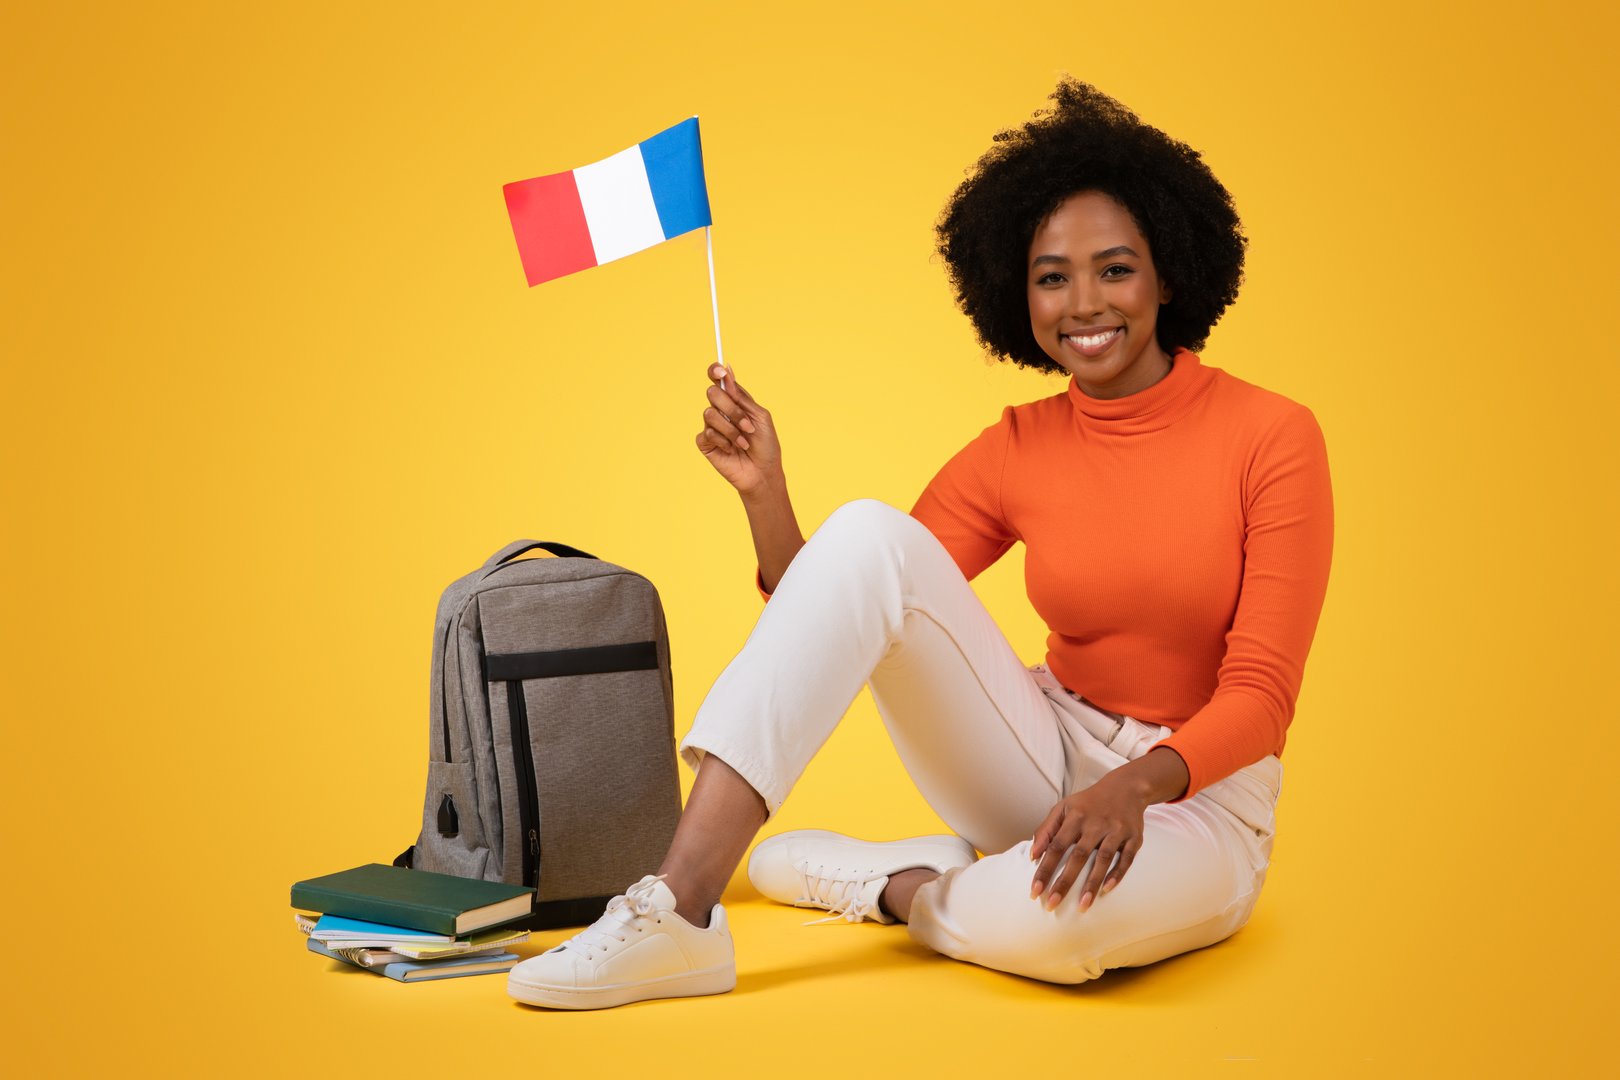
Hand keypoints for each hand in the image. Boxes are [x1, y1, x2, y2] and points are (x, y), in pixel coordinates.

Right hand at [695, 363, 781, 496]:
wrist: (764, 472)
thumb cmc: (765, 445)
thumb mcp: (759, 416)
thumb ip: (741, 396)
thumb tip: (727, 370)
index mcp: (734, 401)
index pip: (717, 379)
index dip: (715, 371)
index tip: (721, 372)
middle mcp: (720, 411)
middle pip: (712, 394)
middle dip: (732, 410)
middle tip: (747, 425)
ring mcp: (712, 427)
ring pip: (709, 414)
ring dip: (731, 430)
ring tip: (744, 443)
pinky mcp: (705, 443)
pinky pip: (707, 434)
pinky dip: (723, 441)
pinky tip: (731, 450)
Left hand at [1028, 773, 1148, 913]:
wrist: (1125, 787)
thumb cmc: (1088, 803)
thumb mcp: (1063, 808)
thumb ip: (1046, 829)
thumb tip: (1032, 855)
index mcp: (1075, 816)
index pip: (1056, 846)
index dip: (1045, 869)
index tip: (1036, 891)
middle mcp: (1095, 823)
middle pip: (1078, 855)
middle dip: (1064, 881)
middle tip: (1052, 904)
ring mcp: (1116, 830)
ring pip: (1104, 859)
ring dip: (1092, 883)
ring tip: (1082, 906)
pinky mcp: (1134, 837)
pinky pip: (1126, 858)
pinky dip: (1117, 874)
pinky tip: (1106, 890)